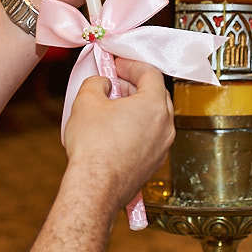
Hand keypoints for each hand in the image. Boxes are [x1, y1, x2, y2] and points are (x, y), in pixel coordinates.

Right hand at [62, 60, 172, 205]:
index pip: (150, 73)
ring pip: (154, 117)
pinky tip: (114, 131)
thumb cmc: (93, 146)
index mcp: (154, 105)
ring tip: (111, 107)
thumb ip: (97, 82)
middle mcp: (165, 126)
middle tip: (114, 82)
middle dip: (135, 85)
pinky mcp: (154, 163)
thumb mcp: (86, 100)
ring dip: (136, 107)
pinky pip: (149, 136)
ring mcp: (162, 147)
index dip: (131, 64)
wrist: (95, 187)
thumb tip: (103, 84)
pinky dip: (136, 127)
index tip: (117, 64)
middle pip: (156, 94)